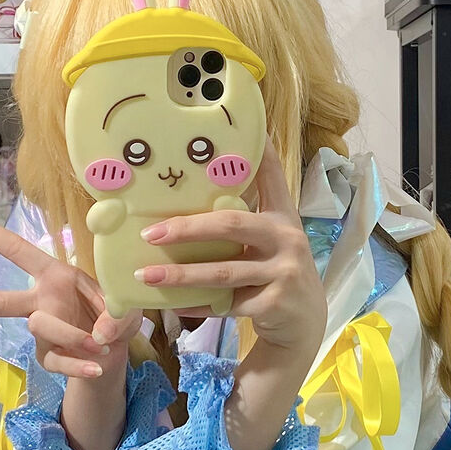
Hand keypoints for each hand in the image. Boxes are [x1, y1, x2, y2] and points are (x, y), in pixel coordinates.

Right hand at [0, 211, 141, 379]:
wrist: (118, 350)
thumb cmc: (116, 313)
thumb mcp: (124, 302)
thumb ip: (115, 311)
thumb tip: (95, 337)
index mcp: (53, 275)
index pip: (17, 250)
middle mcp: (40, 300)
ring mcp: (41, 330)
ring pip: (42, 327)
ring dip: (72, 334)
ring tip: (100, 343)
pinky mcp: (48, 355)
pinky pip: (57, 360)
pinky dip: (79, 365)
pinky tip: (97, 367)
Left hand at [133, 141, 326, 362]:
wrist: (304, 324)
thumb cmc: (276, 274)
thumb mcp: (270, 243)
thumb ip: (243, 223)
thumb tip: (190, 205)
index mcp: (282, 217)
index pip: (272, 176)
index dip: (259, 151)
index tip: (247, 125)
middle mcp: (286, 239)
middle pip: (231, 225)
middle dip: (187, 228)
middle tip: (151, 232)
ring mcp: (283, 272)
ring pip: (222, 272)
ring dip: (180, 275)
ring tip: (146, 275)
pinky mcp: (274, 304)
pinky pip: (225, 305)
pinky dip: (196, 305)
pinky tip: (172, 305)